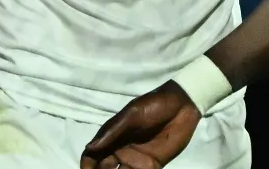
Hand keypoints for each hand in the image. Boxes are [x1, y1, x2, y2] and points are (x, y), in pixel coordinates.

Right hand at [80, 82, 201, 168]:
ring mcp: (136, 160)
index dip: (87, 165)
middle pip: (103, 168)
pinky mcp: (152, 166)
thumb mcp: (131, 115)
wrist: (182, 106)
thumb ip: (112, 132)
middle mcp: (120, 151)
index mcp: (111, 137)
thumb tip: (89, 148)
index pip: (92, 155)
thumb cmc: (153, 106)